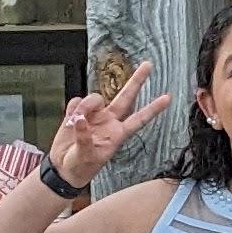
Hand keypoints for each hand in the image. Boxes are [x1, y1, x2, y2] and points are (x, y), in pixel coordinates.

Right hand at [46, 59, 169, 190]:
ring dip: (85, 106)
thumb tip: (81, 120)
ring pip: (95, 98)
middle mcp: (108, 122)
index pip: (139, 119)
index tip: (168, 98)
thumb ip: (84, 138)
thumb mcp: (85, 157)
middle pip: (125, 97)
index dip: (153, 109)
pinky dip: (72, 109)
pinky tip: (69, 120)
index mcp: (117, 134)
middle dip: (137, 81)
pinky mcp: (78, 113)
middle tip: (148, 65)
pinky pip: (76, 102)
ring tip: (74, 123)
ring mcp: (94, 116)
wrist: (63, 167)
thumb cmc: (80, 167)